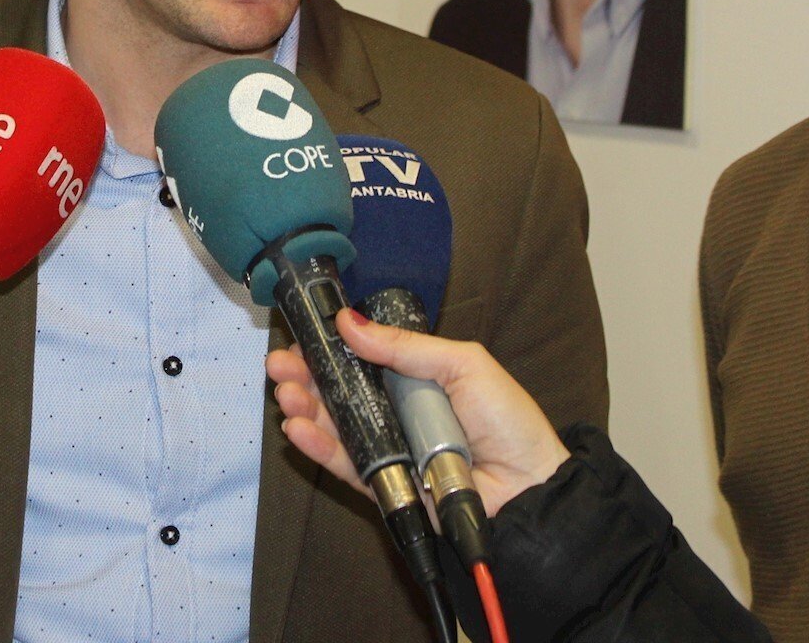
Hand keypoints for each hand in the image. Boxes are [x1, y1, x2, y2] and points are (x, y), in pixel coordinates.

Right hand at [267, 309, 570, 512]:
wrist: (528, 487)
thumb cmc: (508, 422)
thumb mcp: (462, 364)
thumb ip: (404, 346)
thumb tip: (350, 322)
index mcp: (414, 377)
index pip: (361, 358)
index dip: (329, 348)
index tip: (302, 336)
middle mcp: (396, 411)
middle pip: (339, 390)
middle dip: (305, 375)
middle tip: (280, 364)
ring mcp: (389, 447)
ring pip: (335, 425)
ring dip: (305, 407)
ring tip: (286, 394)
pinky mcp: (384, 484)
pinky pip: (346, 463)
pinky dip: (319, 447)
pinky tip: (299, 429)